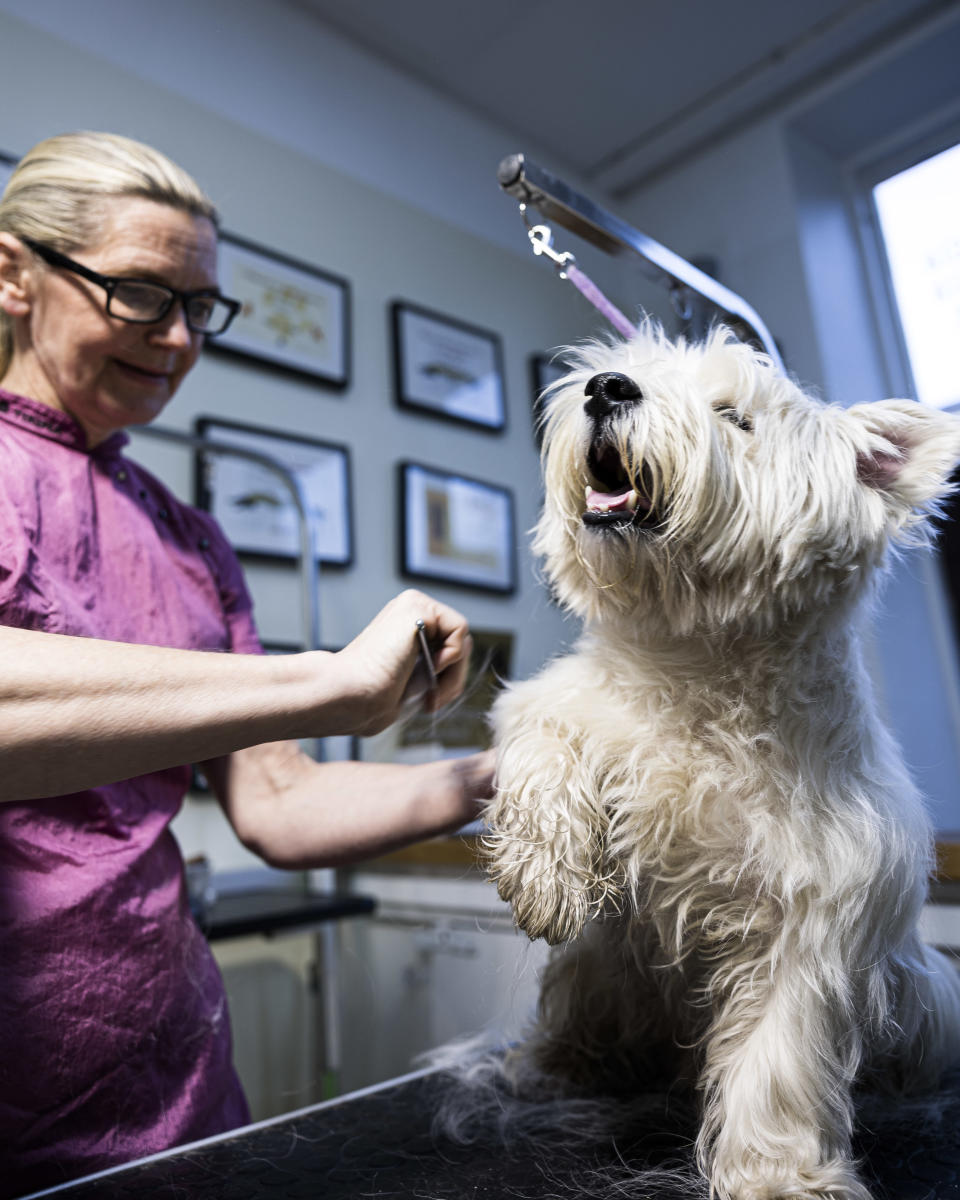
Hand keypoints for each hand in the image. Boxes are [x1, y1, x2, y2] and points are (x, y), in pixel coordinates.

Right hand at [333, 589, 472, 735]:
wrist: (350, 696)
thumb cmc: (371, 698)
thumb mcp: (412, 682)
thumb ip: (435, 668)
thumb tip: (461, 665)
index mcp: (404, 629)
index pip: (448, 648)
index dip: (447, 680)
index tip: (427, 703)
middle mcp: (408, 612)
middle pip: (459, 643)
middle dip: (453, 678)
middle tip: (431, 702)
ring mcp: (412, 605)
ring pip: (462, 639)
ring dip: (454, 674)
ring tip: (430, 694)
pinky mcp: (417, 606)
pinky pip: (459, 630)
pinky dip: (453, 656)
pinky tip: (429, 667)